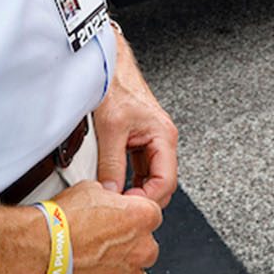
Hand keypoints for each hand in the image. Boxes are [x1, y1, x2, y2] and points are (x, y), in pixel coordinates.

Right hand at [50, 179, 161, 273]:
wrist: (39, 252)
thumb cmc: (60, 223)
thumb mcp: (90, 190)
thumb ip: (109, 198)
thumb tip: (108, 200)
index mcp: (142, 217)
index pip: (150, 215)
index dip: (132, 217)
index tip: (120, 221)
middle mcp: (141, 249)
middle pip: (145, 248)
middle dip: (128, 247)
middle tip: (104, 244)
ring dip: (119, 272)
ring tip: (95, 266)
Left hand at [93, 33, 178, 206]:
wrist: (107, 64)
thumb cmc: (115, 85)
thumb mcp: (111, 129)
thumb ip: (111, 164)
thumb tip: (111, 193)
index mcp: (163, 136)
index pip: (166, 182)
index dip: (148, 200)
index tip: (129, 209)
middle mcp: (162, 139)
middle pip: (162, 182)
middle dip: (144, 198)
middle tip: (122, 209)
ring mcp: (152, 140)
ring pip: (151, 176)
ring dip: (137, 190)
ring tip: (117, 199)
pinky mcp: (140, 139)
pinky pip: (141, 167)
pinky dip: (131, 179)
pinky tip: (116, 184)